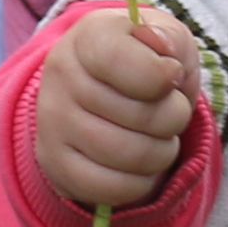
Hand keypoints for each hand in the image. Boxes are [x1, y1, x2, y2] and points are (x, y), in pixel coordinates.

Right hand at [37, 2, 191, 217]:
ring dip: (162, 151)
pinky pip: (116, 188)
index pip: (123, 61)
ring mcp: (52, 124)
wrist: (101, 91)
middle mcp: (61, 77)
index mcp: (87, 37)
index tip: (171, 75)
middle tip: (168, 110)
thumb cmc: (143, 62)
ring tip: (154, 135)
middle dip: (174, 117)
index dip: (164, 75)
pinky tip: (137, 162)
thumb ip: (172, 40)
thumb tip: (165, 58)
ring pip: (134, 156)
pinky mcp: (55, 165)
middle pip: (144, 115)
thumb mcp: (165, 40)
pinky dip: (142, 181)